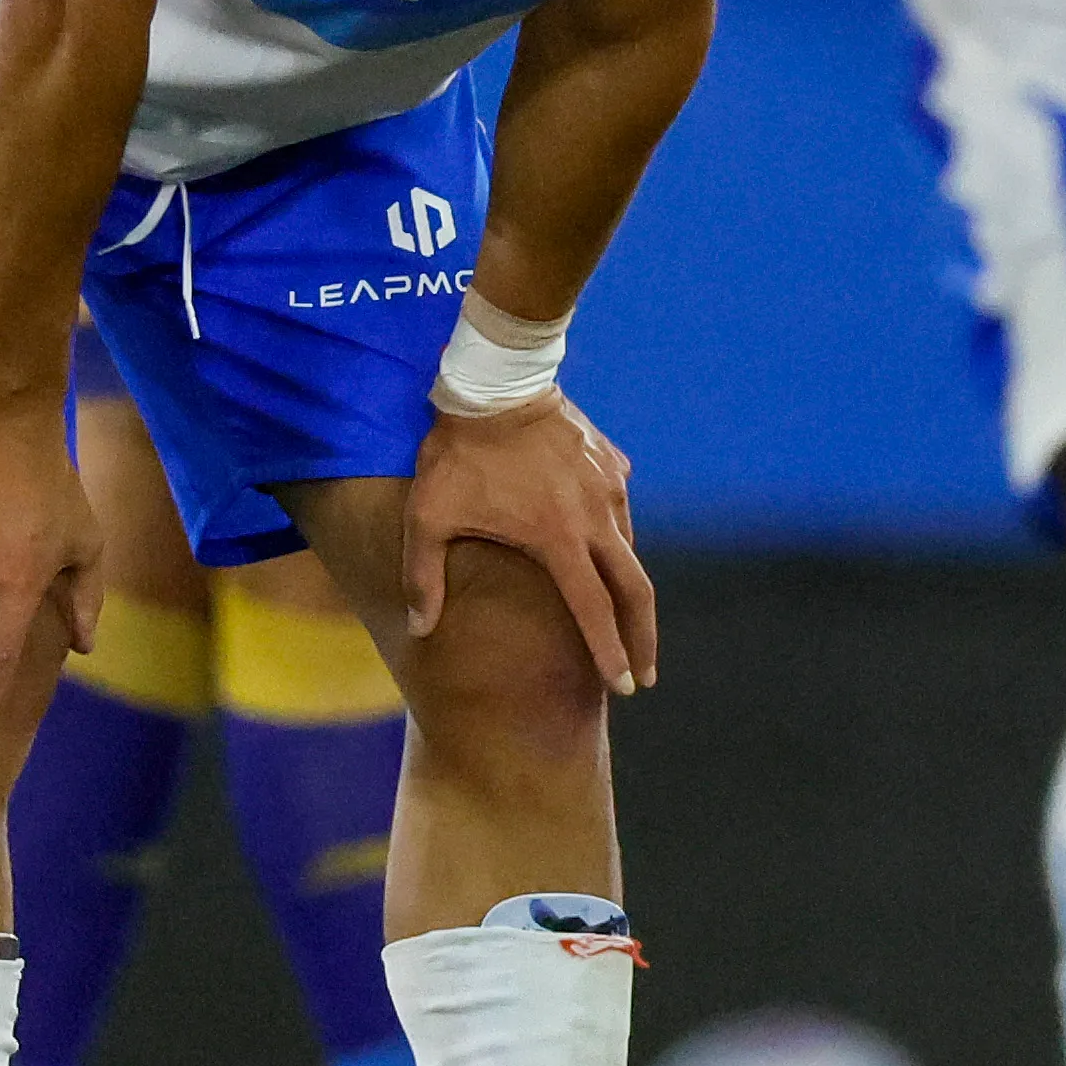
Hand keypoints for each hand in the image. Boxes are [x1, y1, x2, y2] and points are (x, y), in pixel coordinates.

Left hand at [407, 388, 656, 698]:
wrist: (495, 379)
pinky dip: (619, 536)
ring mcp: (609, 486)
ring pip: (632, 548)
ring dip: (630, 588)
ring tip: (623, 618)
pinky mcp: (610, 461)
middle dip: (643, 637)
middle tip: (645, 674)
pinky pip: (621, 507)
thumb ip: (423, 576)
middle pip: (636, 590)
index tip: (624, 685)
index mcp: (559, 539)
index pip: (594, 611)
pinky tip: (606, 547)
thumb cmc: (457, 453)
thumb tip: (420, 629)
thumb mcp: (427, 516)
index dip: (610, 653)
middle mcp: (596, 517)